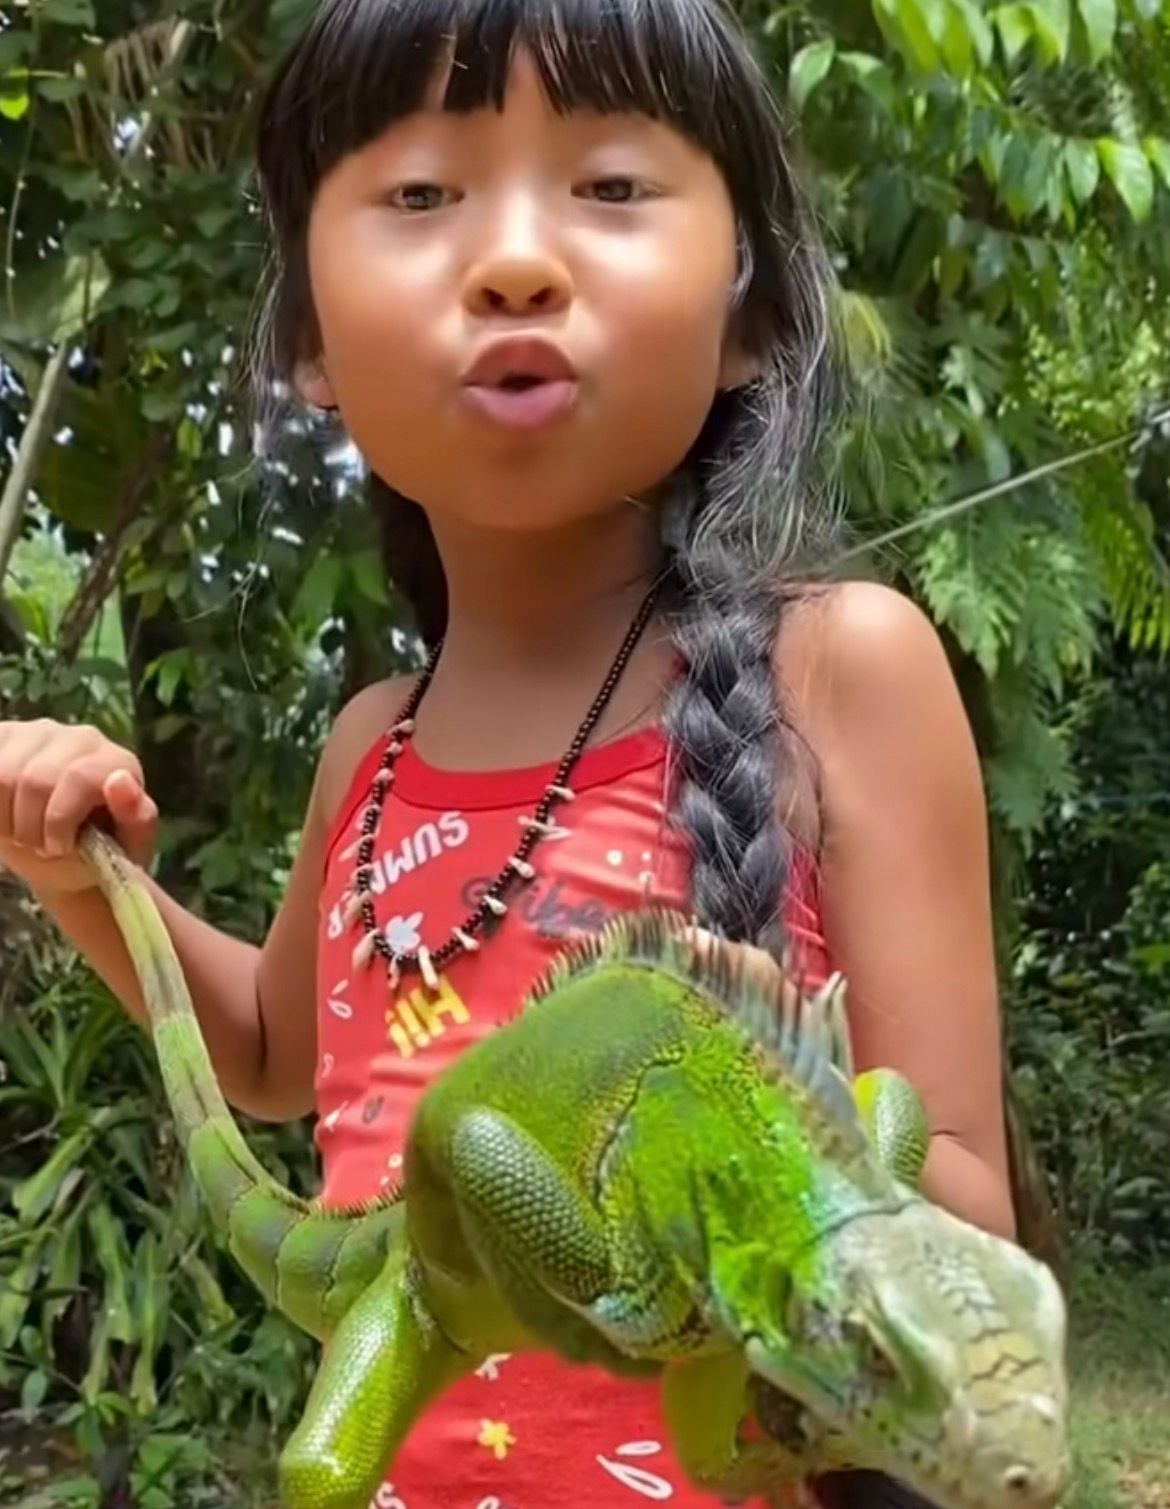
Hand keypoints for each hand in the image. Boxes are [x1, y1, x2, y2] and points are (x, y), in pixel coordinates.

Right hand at [0, 720, 157, 894]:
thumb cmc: (100, 854)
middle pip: (35, 779)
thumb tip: (121, 780)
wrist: (64, 855)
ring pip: (2, 774)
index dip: (58, 821)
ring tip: (22, 831)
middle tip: (39, 845)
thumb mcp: (126, 850)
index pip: (79, 777)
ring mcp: (40, 732)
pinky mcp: (7, 736)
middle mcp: (81, 738)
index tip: (58, 848)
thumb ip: (135, 818)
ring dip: (5, 817)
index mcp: (117, 762)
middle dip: (30, 827)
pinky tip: (5, 815)